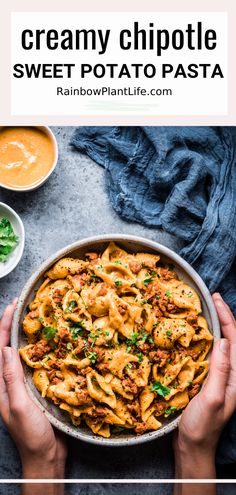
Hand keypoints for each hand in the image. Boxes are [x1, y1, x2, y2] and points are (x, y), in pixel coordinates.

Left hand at [0, 301, 67, 493]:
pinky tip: (51, 342)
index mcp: (0, 384)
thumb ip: (11, 377)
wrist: (46, 456)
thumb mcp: (18, 405)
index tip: (12, 306)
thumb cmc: (31, 434)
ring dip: (27, 335)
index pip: (0, 349)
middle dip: (13, 326)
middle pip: (9, 347)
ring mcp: (23, 384)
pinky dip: (41, 350)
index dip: (4, 326)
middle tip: (24, 306)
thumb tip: (6, 348)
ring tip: (35, 318)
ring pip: (23, 353)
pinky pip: (37, 364)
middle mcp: (9, 381)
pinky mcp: (37, 388)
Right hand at [173, 293, 235, 493]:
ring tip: (205, 309)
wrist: (192, 448)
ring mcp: (219, 377)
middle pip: (230, 339)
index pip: (234, 341)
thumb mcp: (211, 398)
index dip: (226, 318)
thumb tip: (223, 341)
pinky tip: (194, 333)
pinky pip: (208, 354)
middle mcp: (230, 375)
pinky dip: (203, 339)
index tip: (215, 299)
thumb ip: (219, 371)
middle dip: (223, 316)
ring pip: (220, 345)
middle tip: (211, 297)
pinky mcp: (207, 380)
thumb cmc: (202, 427)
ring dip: (214, 326)